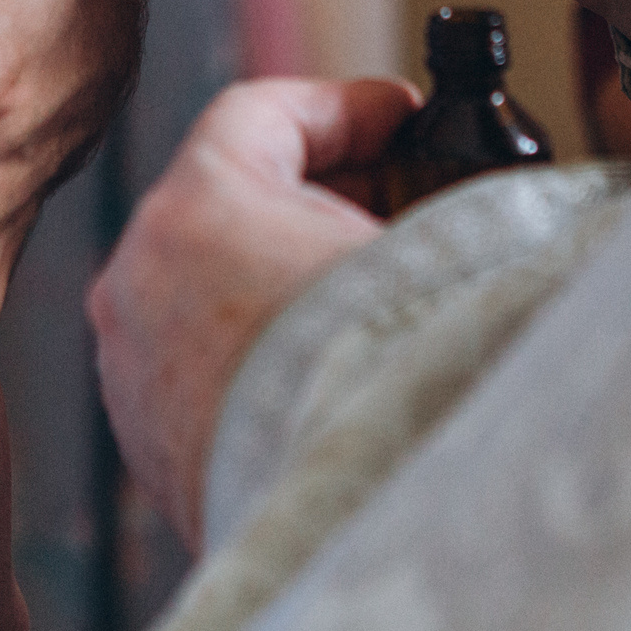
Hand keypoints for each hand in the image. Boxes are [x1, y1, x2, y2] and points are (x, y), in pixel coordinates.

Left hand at [87, 76, 416, 549]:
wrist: (352, 521)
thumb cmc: (387, 375)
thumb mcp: (432, 255)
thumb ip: (443, 210)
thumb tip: (497, 203)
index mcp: (197, 207)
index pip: (260, 114)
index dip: (346, 108)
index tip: (405, 118)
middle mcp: (141, 276)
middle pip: (229, 200)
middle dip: (320, 197)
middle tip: (401, 201)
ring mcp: (133, 366)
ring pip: (210, 288)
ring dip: (286, 280)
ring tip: (377, 295)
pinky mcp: (149, 445)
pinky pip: (203, 368)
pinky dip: (261, 354)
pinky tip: (336, 369)